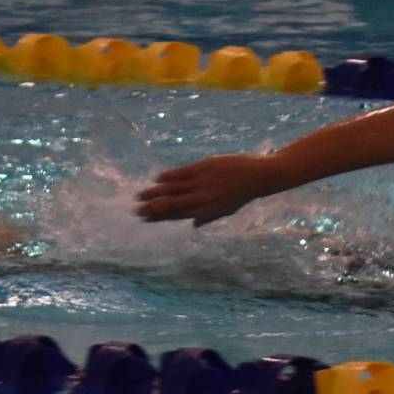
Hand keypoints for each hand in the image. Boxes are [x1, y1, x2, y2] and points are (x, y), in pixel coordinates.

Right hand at [134, 154, 273, 225]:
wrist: (257, 177)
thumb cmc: (242, 194)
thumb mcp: (226, 210)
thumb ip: (208, 217)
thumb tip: (192, 226)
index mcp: (205, 211)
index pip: (177, 216)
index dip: (160, 218)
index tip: (146, 219)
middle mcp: (201, 199)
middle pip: (171, 205)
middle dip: (152, 208)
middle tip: (136, 210)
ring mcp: (201, 183)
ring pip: (173, 190)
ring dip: (155, 193)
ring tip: (140, 195)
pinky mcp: (203, 168)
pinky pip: (182, 174)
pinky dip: (168, 176)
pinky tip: (157, 179)